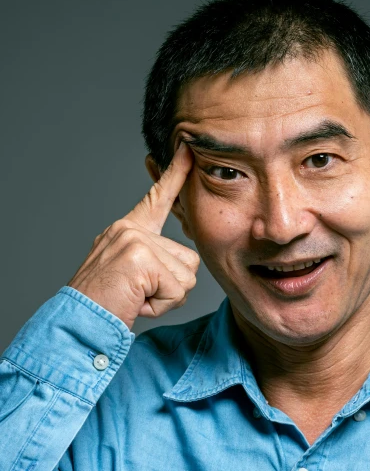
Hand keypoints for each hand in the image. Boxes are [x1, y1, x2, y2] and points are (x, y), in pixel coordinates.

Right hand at [67, 142, 199, 330]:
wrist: (78, 321)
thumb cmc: (105, 303)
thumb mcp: (129, 273)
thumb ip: (153, 260)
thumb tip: (185, 267)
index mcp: (128, 229)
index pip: (157, 197)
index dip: (176, 174)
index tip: (189, 149)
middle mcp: (131, 229)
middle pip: (188, 259)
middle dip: (171, 286)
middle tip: (138, 292)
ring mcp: (135, 241)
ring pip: (186, 276)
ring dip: (167, 297)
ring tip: (136, 297)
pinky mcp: (141, 258)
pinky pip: (177, 290)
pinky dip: (162, 305)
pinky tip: (136, 302)